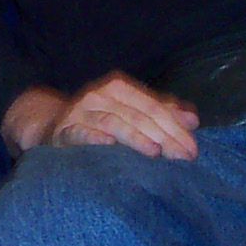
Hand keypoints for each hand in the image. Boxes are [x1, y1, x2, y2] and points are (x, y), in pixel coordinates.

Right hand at [9, 72, 198, 158]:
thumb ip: (161, 112)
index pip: (154, 106)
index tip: (193, 148)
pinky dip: (95, 137)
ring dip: (135, 137)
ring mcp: (81, 111)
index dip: (175, 126)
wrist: (53, 124)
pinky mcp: (65, 130)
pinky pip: (81, 132)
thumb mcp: (131, 111)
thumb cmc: (101, 119)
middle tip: (184, 157)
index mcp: (120, 87)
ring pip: (114, 122)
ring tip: (155, 152)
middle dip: (164, 136)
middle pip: (138, 115)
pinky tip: (109, 145)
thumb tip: (193, 120)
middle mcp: (101, 95)